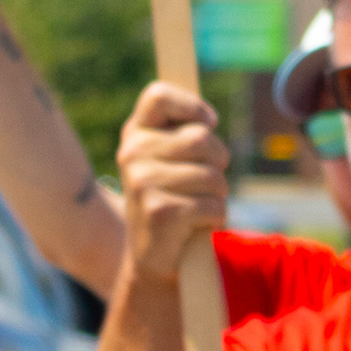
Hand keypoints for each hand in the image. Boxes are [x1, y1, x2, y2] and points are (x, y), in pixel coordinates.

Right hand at [114, 81, 230, 281]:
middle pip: (201, 138)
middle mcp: (131, 153)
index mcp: (135, 132)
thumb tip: (208, 119)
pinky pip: (213, 206)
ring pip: (213, 176)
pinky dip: (215, 219)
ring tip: (198, 206)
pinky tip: (195, 225)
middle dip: (218, 162)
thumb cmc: (172, 197)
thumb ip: (183, 131)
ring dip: (218, 195)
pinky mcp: (160, 212)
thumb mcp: (168, 157)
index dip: (192, 106)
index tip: (208, 123)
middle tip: (206, 181)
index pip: (159, 96)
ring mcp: (142, 183)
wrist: (152, 254)